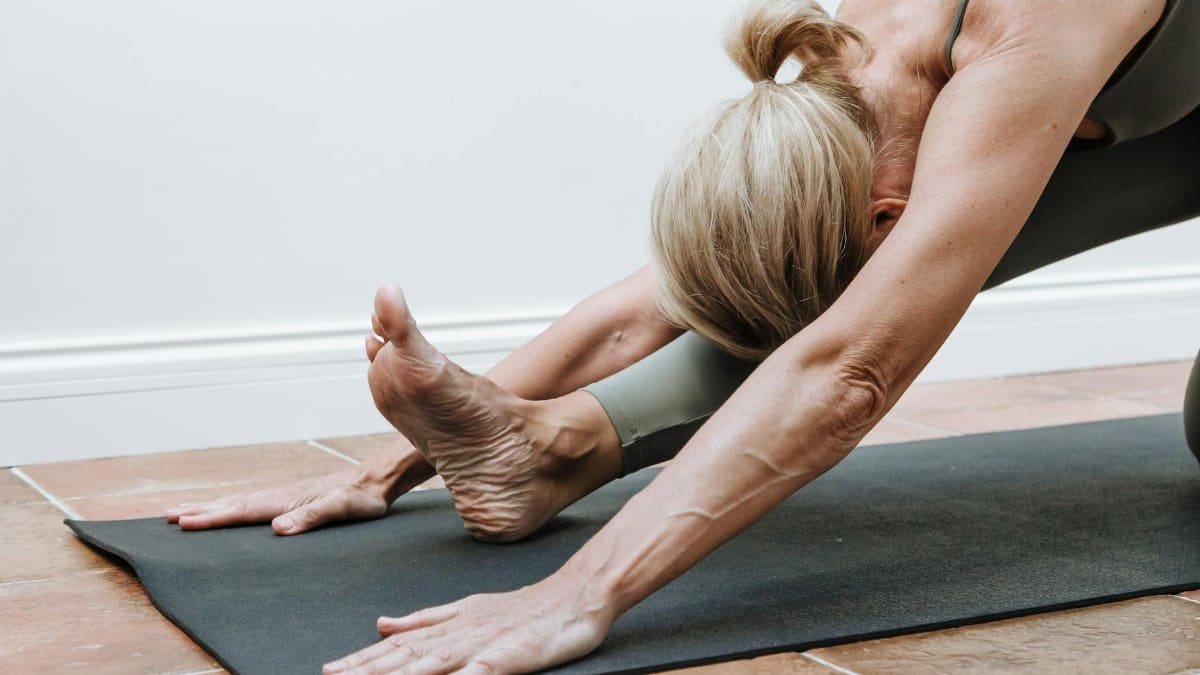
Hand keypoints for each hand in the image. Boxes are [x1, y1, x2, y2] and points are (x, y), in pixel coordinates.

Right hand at [165, 442, 434, 534]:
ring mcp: (285, 495)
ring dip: (212, 506)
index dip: (212, 518)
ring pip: (241, 500)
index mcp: (286, 501)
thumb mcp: (340, 510)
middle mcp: (280, 495)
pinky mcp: (293, 497)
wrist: (376, 480)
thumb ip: (311, 518)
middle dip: (201, 511)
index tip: (182, 521)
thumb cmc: (361, 499)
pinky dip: (233, 505)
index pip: (242, 511)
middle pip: (233, 503)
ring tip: (185, 509)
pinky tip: (230, 508)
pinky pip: (254, 502)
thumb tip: (277, 528)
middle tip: (167, 515)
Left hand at [323, 574, 612, 674]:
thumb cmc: (524, 609)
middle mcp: (457, 634)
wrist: (575, 595)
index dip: (361, 661)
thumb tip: (382, 623)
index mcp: (447, 626)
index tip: (330, 670)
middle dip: (366, 670)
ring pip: (430, 665)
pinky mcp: (507, 657)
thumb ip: (424, 620)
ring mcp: (481, 646)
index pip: (396, 648)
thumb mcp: (467, 610)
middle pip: (403, 657)